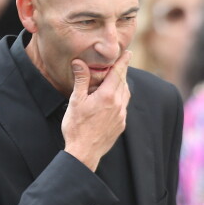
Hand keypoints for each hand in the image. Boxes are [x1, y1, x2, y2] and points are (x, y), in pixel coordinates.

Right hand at [62, 51, 131, 171]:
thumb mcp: (76, 100)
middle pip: (123, 82)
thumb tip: (79, 62)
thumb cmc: (77, 126)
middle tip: (123, 61)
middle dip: (123, 70)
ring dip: (123, 83)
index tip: (128, 52)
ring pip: (126, 94)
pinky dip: (122, 96)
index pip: (117, 73)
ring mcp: (121, 115)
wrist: (84, 152)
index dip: (123, 62)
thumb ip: (81, 80)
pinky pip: (124, 106)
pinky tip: (114, 98)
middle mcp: (118, 104)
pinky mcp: (121, 125)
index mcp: (107, 96)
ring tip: (118, 78)